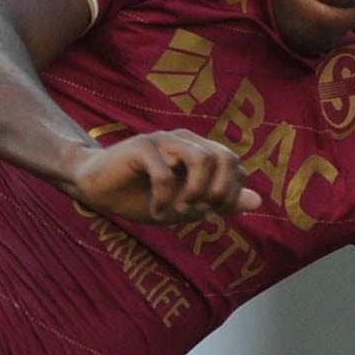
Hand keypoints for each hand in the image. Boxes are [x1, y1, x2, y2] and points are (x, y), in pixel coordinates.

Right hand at [64, 128, 255, 223]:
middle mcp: (187, 140)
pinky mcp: (141, 145)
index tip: (213, 215)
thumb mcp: (185, 206)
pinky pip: (165, 173)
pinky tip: (155, 211)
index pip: (236, 167)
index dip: (231, 195)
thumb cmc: (141, 196)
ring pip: (202, 159)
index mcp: (201, 151)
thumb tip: (258, 201)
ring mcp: (164, 139)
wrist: (97, 189)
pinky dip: (164, 199)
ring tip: (178, 211)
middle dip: (220, 193)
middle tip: (200, 212)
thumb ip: (219, 202)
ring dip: (195, 193)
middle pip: (226, 158)